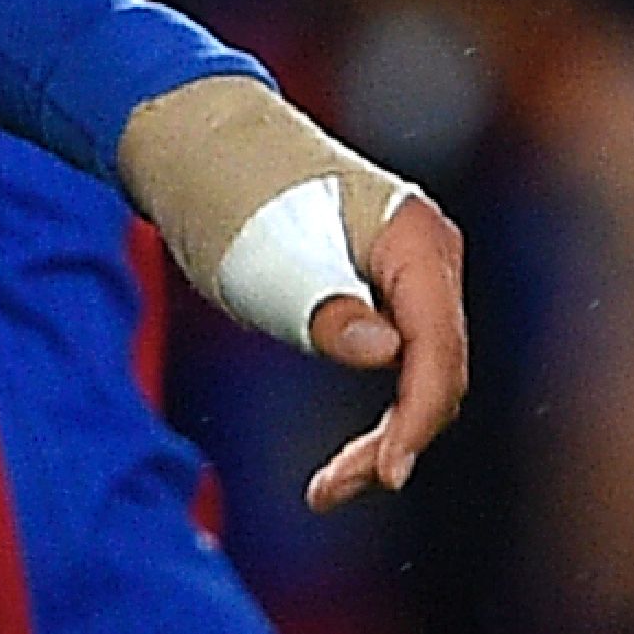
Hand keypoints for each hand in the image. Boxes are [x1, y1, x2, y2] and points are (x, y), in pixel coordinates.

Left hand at [116, 69, 469, 504]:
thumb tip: (389, 353)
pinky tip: (346, 459)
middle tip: (328, 492)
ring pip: (420, 374)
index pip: (439, 350)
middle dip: (395, 439)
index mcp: (416, 239)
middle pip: (438, 370)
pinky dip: (376, 409)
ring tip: (325, 490)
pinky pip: (398, 361)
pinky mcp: (381, 289)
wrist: (194, 141)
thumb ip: (326, 308)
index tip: (387, 475)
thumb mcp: (264, 258)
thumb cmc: (228, 194)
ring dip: (384, 435)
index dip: (418, 418)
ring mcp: (408, 272)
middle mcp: (427, 255)